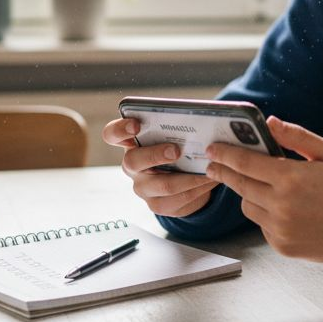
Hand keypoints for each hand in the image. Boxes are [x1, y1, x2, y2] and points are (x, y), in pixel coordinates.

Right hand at [103, 117, 218, 217]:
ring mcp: (142, 187)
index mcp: (130, 143)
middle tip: (177, 150)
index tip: (136, 125)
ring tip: (209, 168)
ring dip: (189, 177)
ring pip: (163, 185)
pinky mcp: (157, 205)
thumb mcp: (172, 134)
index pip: (112, 134)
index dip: (121, 129)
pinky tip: (210, 180)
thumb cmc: (175, 146)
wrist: (182, 177)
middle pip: (133, 161)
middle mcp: (131, 166)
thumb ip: (175, 125)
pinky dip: (198, 189)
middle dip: (156, 155)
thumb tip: (199, 116)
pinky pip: (179, 200)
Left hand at [204, 116, 322, 263]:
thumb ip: (297, 137)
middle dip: (225, 172)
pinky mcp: (282, 246)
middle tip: (215, 165)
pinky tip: (284, 210)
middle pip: (239, 185)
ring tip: (265, 188)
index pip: (246, 162)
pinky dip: (266, 215)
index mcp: (291, 177)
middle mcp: (281, 204)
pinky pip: (261, 225)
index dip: (225, 154)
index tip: (213, 149)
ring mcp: (280, 228)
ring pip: (247, 205)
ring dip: (249, 194)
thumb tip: (270, 123)